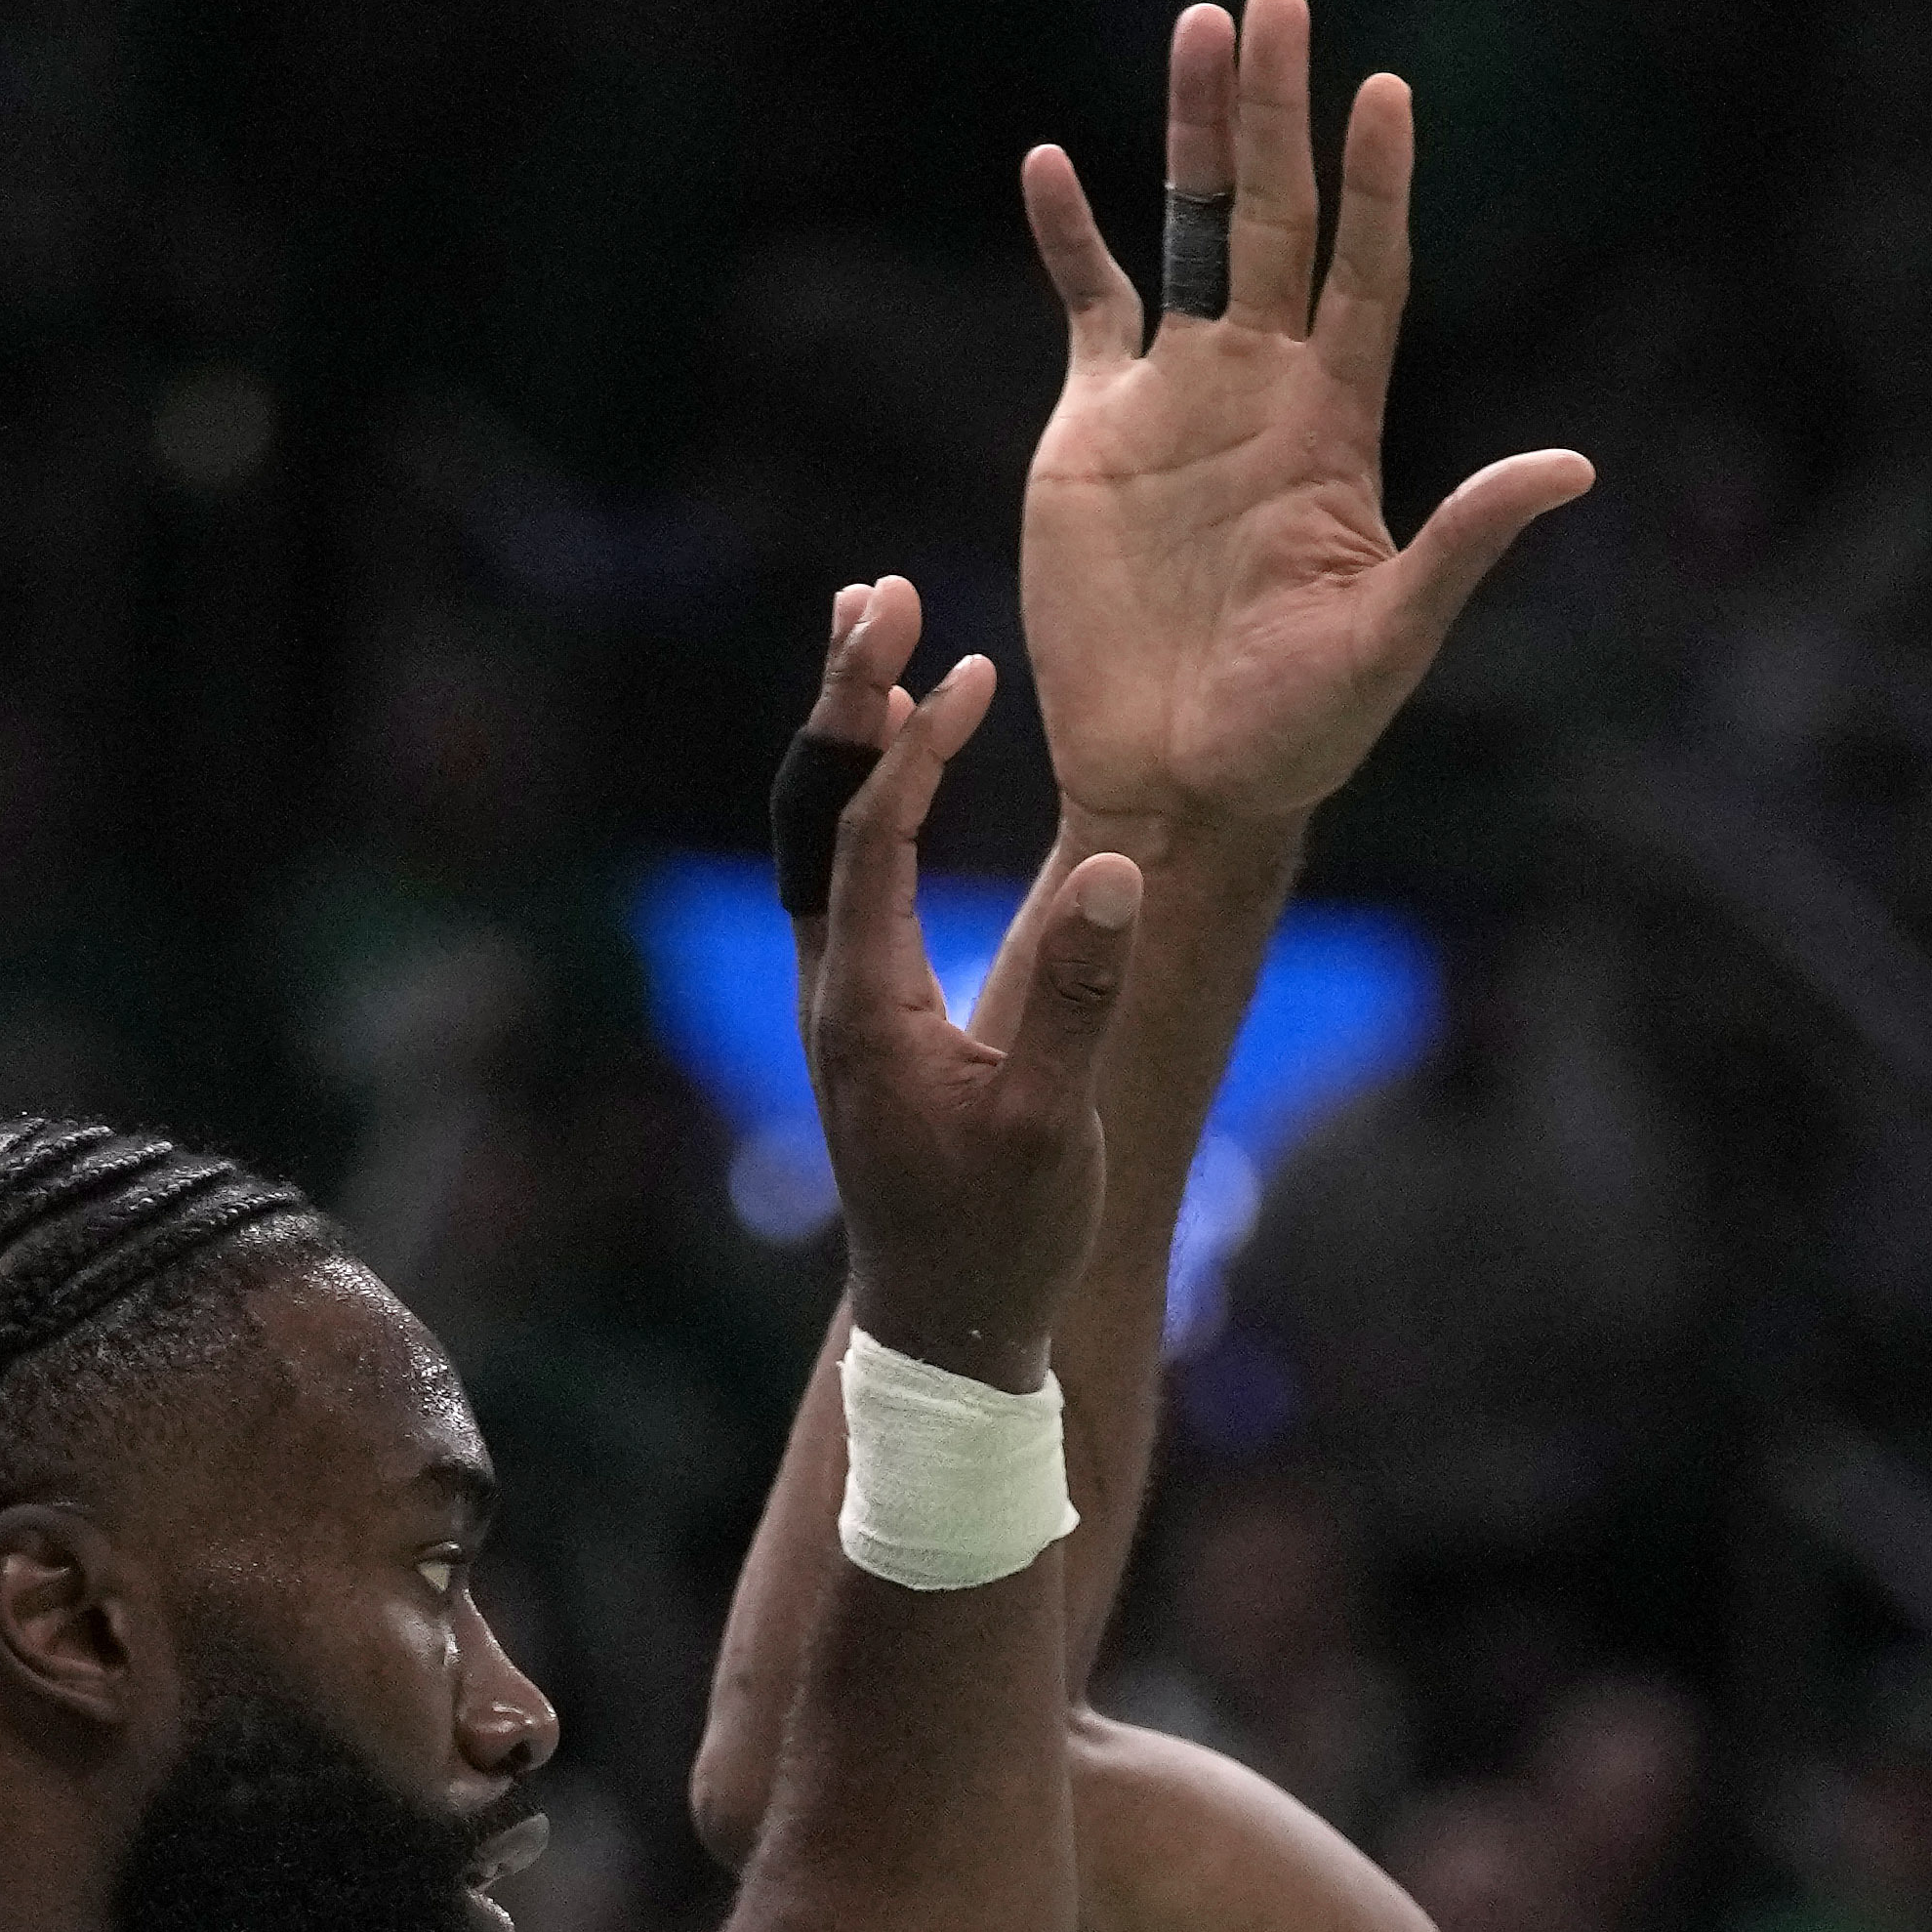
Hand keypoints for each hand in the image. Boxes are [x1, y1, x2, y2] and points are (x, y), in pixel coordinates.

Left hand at [786, 577, 1141, 1385]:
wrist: (949, 1332)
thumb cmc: (1003, 1239)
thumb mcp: (1051, 1126)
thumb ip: (1077, 1000)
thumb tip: (1115, 871)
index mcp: (864, 1005)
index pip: (869, 839)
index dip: (909, 749)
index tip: (965, 671)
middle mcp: (830, 990)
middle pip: (816, 811)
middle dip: (847, 703)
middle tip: (875, 600)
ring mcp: (841, 1002)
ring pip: (823, 838)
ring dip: (850, 739)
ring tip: (879, 644)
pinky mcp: (865, 1018)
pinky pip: (848, 876)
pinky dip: (868, 800)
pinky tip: (899, 765)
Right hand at [1011, 0, 1593, 839]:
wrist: (1178, 778)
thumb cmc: (1297, 732)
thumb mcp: (1394, 637)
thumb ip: (1466, 542)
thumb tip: (1572, 468)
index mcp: (1336, 429)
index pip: (1365, 275)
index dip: (1375, 187)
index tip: (1387, 92)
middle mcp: (1262, 391)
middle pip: (1276, 222)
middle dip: (1278, 114)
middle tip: (1278, 0)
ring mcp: (1178, 401)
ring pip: (1188, 234)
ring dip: (1193, 137)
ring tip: (1201, 31)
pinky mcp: (1095, 431)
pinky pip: (1088, 307)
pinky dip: (1069, 237)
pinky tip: (1055, 163)